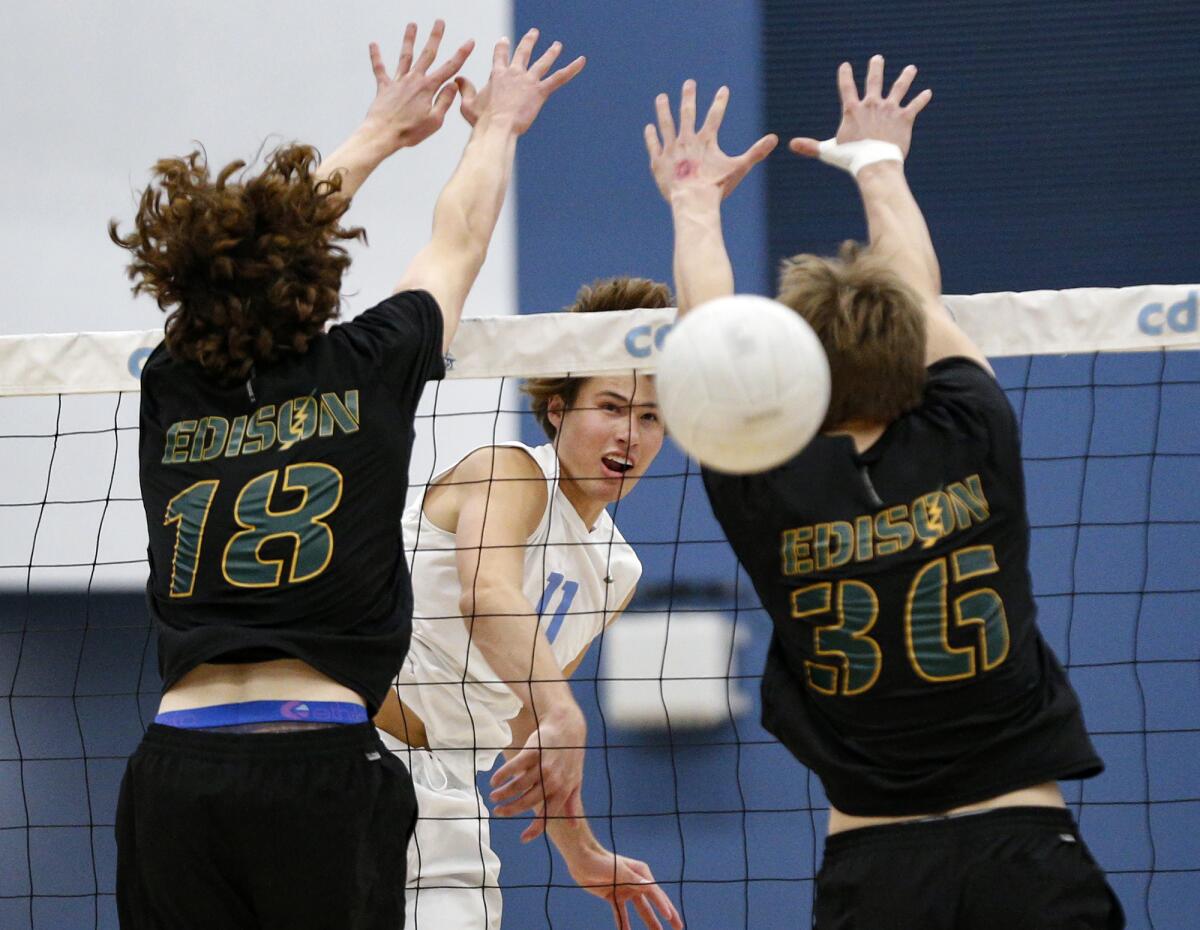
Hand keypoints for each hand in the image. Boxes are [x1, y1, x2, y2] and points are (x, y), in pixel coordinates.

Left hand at [363, 20, 474, 150]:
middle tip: (439, 22)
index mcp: (428, 88)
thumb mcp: (434, 120)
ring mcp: (398, 82)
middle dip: (435, 37)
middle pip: (427, 54)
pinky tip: (373, 45)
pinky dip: (376, 57)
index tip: (469, 41)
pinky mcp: (384, 87)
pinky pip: (380, 69)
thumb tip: (453, 85)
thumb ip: (444, 101)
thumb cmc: (409, 132)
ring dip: (409, 39)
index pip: (449, 68)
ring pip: (405, 56)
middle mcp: (414, 80)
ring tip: (412, 25)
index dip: (461, 54)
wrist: (383, 134)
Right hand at [455, 28, 585, 133]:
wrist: (496, 128)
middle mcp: (514, 73)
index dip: (501, 47)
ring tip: (557, 45)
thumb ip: (464, 89)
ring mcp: (528, 81)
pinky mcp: (540, 91)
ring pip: (543, 62)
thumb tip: (457, 78)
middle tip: (534, 32)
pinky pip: (559, 78)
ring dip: (551, 52)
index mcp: (497, 75)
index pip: (499, 56)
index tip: (503, 40)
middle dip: (528, 41)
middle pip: (522, 52)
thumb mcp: (467, 104)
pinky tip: (582, 60)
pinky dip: (572, 69)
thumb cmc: (481, 120)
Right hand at [489, 704, 585, 841]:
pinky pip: (514, 767)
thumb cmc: (571, 757)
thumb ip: (572, 803)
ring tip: (493, 796)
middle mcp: (553, 781)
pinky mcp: (533, 751)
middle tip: (498, 811)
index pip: (548, 815)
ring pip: (518, 786)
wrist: (568, 728)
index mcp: (563, 791)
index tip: (523, 839)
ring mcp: (543, 766)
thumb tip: (574, 827)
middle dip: (510, 809)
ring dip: (503, 793)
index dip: (535, 829)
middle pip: (527, 801)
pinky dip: (502, 775)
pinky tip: (494, 780)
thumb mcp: (575, 781)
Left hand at [566, 848, 683, 929]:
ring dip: (649, 922)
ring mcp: (625, 889)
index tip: (671, 918)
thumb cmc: (602, 861)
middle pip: (654, 902)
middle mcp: (636, 881)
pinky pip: (621, 913)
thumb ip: (635, 881)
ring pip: (640, 909)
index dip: (664, 906)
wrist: (581, 859)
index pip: (656, 893)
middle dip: (666, 915)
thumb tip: (652, 887)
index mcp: (641, 873)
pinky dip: (624, 924)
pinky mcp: (613, 895)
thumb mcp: (620, 871)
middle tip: (679, 927)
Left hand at [644, 80, 776, 203]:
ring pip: (666, 124)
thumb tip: (775, 138)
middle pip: (687, 113)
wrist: (693, 201)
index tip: (724, 89)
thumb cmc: (716, 187)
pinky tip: (649, 128)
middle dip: (689, 97)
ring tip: (661, 97)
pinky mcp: (659, 162)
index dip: (721, 101)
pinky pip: (654, 145)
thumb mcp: (739, 168)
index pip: (715, 115)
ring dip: (663, 109)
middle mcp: (686, 140)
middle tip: (689, 83)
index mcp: (706, 141)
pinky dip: (651, 136)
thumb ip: (756, 152)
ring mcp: (671, 150)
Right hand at [789, 55, 930, 160]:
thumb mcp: (828, 151)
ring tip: (911, 69)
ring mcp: (889, 109)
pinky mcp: (904, 118)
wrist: (874, 164)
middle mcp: (872, 104)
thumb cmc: (850, 159)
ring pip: (899, 88)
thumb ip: (810, 146)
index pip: (846, 87)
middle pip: (874, 80)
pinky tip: (928, 93)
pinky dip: (922, 99)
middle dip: (876, 68)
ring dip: (906, 77)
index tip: (845, 65)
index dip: (845, 75)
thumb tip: (790, 145)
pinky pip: (915, 105)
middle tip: (877, 59)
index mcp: (853, 109)